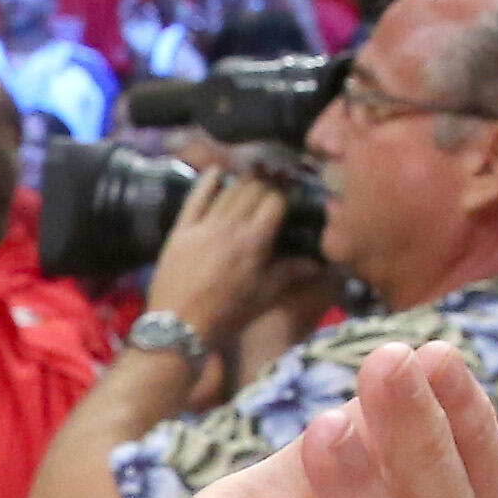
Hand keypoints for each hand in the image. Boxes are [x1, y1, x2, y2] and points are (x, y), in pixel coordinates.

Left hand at [142, 167, 295, 340]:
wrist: (179, 326)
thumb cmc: (227, 315)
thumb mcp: (264, 297)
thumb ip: (290, 274)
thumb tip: (318, 264)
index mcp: (254, 242)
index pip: (275, 202)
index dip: (284, 196)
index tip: (288, 198)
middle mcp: (230, 226)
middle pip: (253, 189)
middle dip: (266, 185)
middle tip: (271, 187)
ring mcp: (204, 225)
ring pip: (228, 189)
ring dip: (243, 180)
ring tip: (252, 178)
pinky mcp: (181, 229)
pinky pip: (196, 196)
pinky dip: (208, 180)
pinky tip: (217, 171)